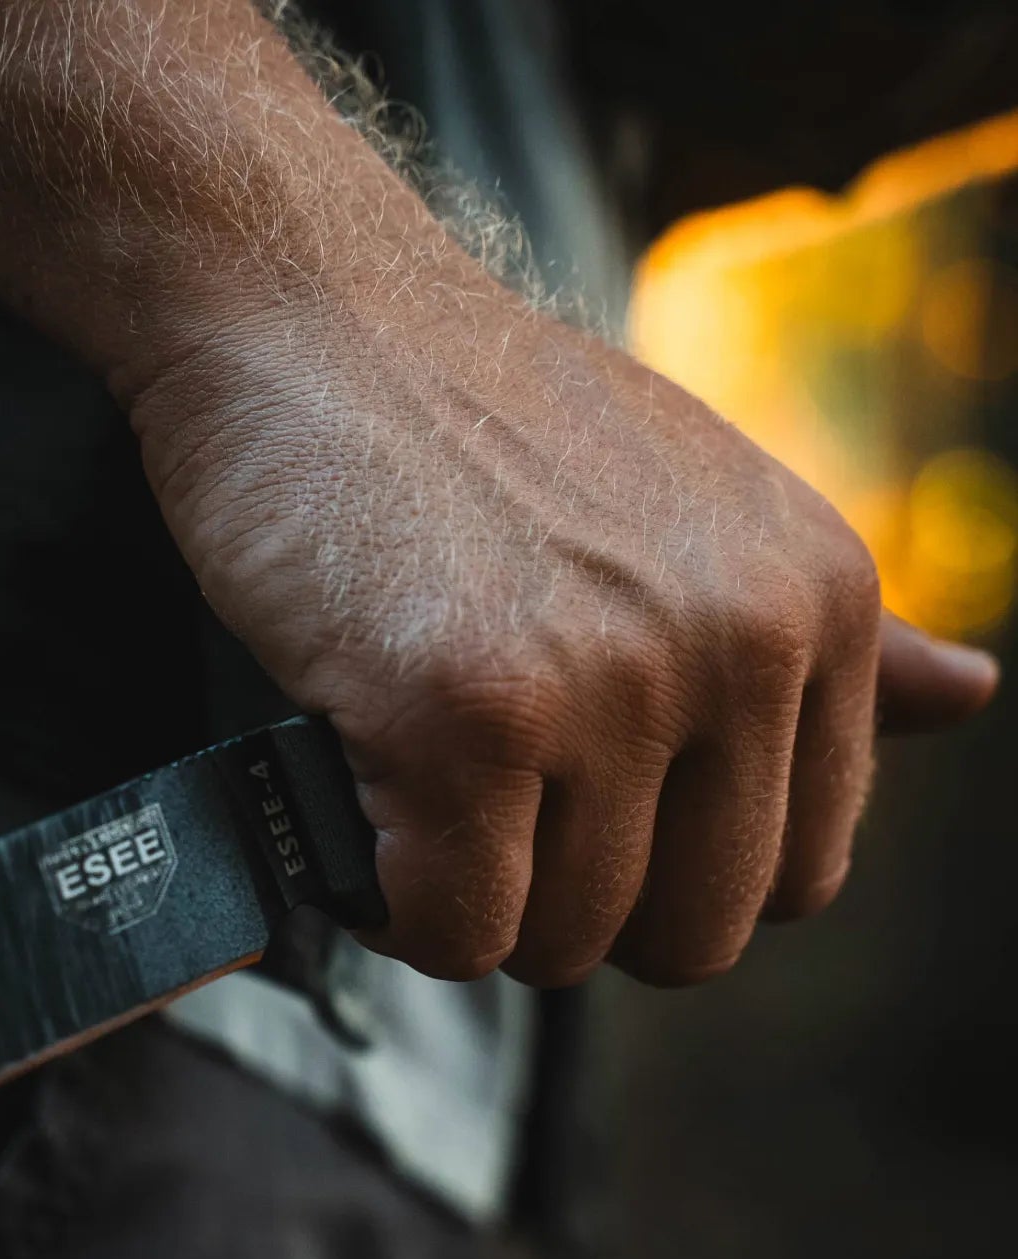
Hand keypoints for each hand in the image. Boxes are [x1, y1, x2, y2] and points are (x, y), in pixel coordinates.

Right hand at [136, 284, 998, 985]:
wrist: (308, 312)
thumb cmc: (474, 415)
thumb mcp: (693, 501)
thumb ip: (828, 631)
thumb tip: (966, 696)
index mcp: (813, 603)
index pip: (797, 873)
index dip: (669, 873)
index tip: (579, 815)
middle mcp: (737, 645)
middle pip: (687, 936)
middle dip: (574, 906)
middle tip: (486, 814)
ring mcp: (603, 682)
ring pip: (558, 944)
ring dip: (470, 900)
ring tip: (413, 788)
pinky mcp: (463, 714)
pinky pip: (450, 929)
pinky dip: (392, 904)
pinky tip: (362, 805)